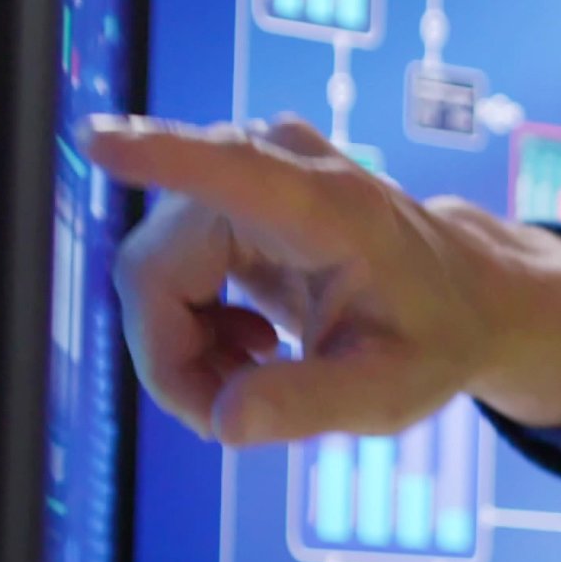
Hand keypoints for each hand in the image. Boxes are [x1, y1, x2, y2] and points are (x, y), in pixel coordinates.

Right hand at [79, 114, 560, 441]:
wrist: (464, 295)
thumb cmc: (434, 337)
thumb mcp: (392, 392)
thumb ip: (310, 404)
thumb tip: (222, 422)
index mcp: (327, 205)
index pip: (229, 168)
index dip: (156, 155)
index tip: (96, 139)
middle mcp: (278, 168)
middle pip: (154, 270)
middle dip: (173, 358)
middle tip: (231, 413)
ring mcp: (246, 172)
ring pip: (150, 276)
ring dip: (183, 347)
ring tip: (258, 374)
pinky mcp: (226, 191)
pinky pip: (163, 271)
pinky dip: (190, 326)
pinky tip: (250, 345)